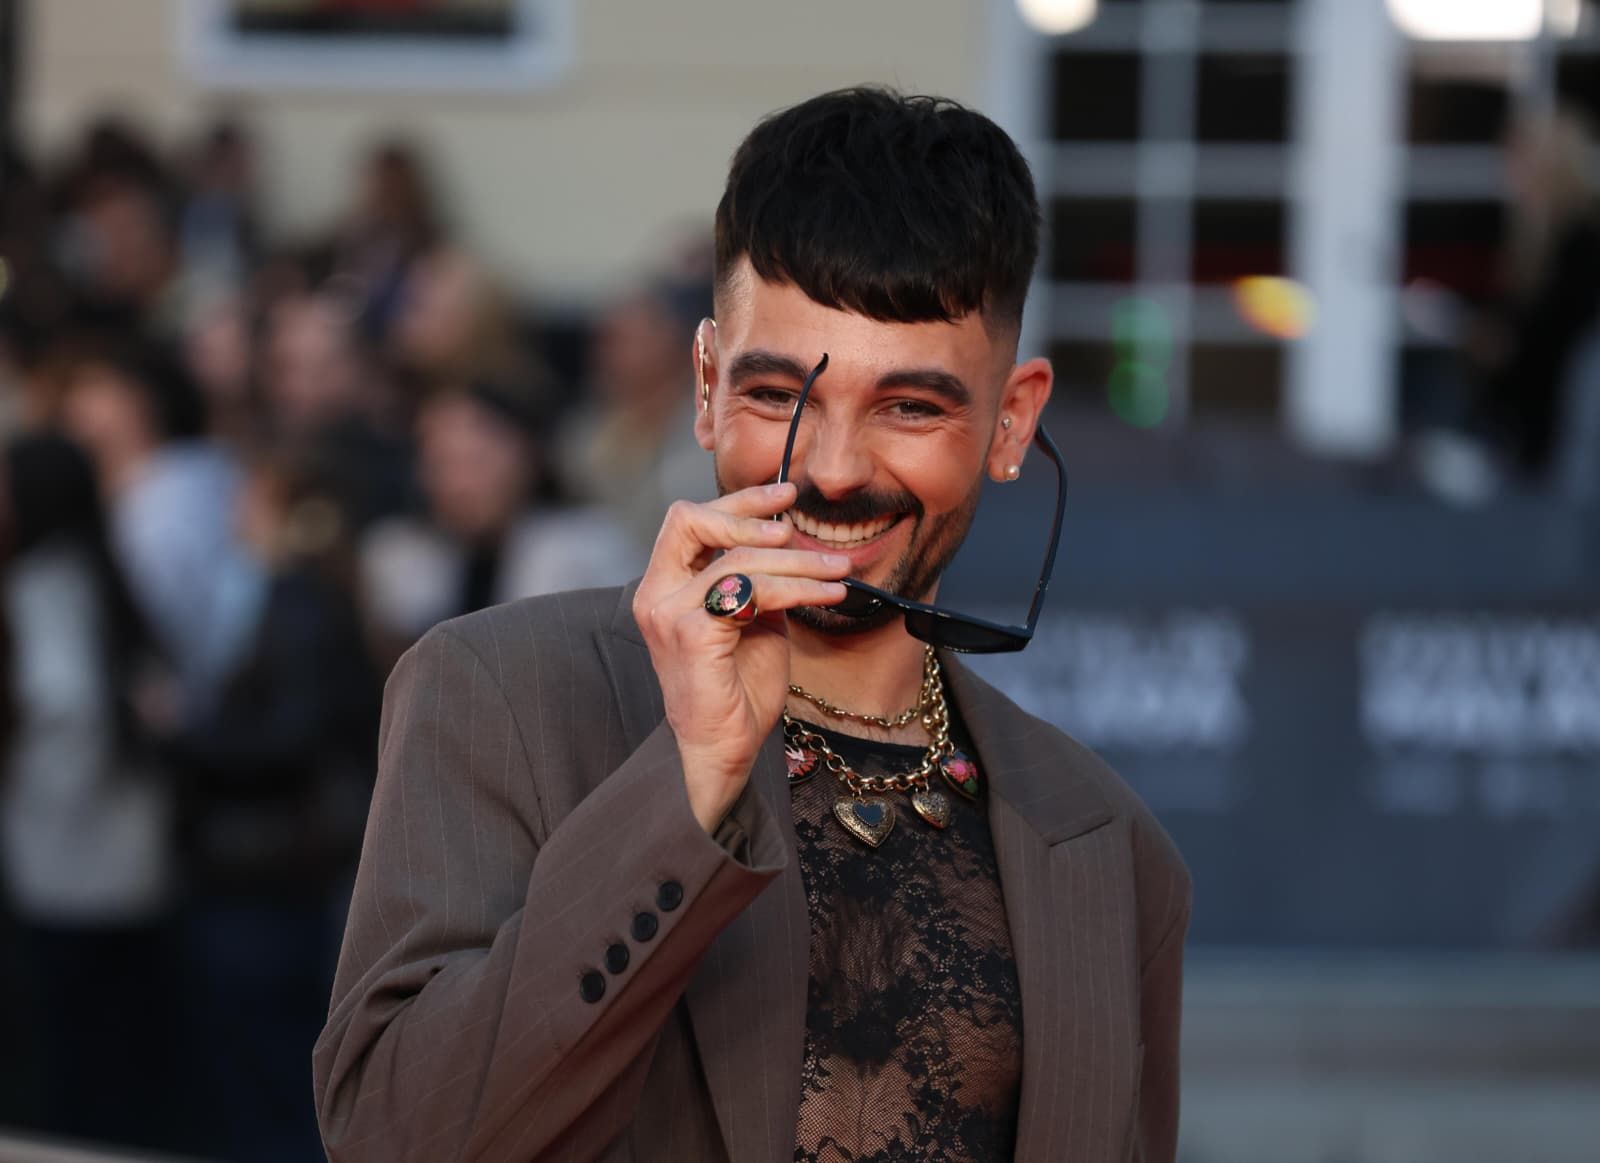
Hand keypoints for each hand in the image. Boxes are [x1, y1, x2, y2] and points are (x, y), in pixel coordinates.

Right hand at [632, 482, 848, 830]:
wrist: (724, 746)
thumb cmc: (737, 687)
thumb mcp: (752, 618)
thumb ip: (757, 578)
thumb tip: (792, 539)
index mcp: (664, 585)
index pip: (689, 520)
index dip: (738, 502)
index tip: (784, 494)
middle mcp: (656, 594)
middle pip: (690, 520)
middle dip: (750, 513)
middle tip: (798, 526)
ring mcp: (669, 614)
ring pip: (738, 561)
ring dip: (799, 562)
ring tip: (839, 570)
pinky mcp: (692, 634)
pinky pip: (753, 593)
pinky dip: (799, 588)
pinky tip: (829, 593)